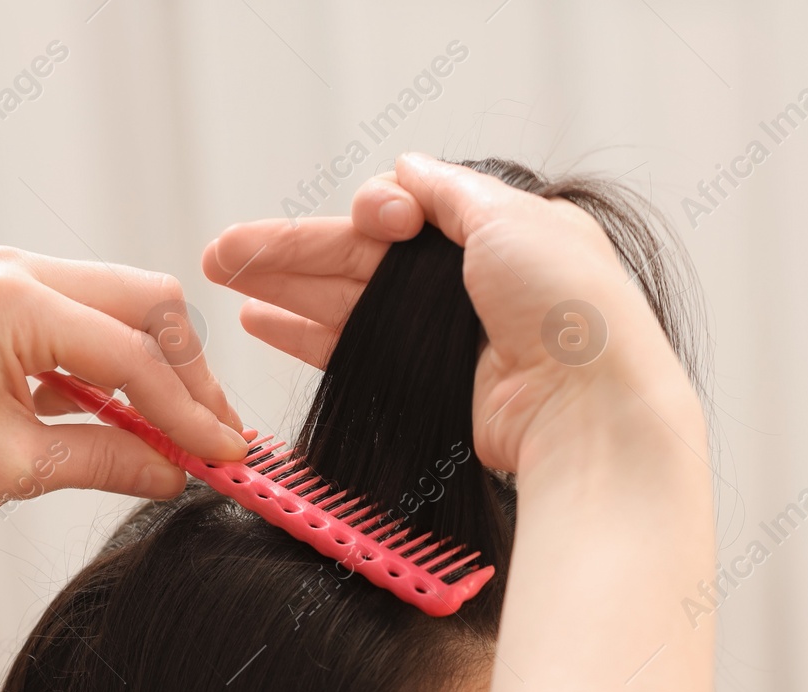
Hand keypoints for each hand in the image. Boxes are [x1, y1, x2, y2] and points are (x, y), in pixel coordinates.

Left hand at [0, 246, 246, 513]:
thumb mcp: (15, 468)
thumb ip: (110, 462)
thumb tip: (180, 472)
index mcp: (13, 300)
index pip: (132, 355)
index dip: (187, 411)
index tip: (224, 458)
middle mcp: (20, 270)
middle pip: (149, 305)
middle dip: (191, 375)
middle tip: (216, 438)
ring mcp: (18, 276)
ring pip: (131, 308)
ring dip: (162, 369)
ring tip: (185, 433)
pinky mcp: (17, 297)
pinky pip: (97, 320)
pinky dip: (126, 367)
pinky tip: (138, 417)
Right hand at [202, 153, 698, 473]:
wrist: (588, 407)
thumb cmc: (568, 308)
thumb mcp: (513, 218)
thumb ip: (451, 191)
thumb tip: (408, 168)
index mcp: (492, 231)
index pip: (402, 211)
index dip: (371, 211)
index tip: (381, 222)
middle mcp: (462, 282)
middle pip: (357, 257)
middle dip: (289, 250)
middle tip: (220, 251)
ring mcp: (439, 336)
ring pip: (343, 299)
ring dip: (281, 286)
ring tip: (220, 276)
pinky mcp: (422, 383)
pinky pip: (348, 349)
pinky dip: (303, 334)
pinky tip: (260, 320)